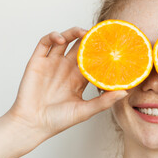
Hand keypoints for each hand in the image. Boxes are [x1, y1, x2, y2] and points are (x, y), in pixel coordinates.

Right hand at [6, 27, 126, 138]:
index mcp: (78, 79)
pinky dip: (52, 36)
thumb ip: (104, 101)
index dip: (101, 51)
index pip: (93, 59)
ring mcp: (52, 63)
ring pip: (64, 40)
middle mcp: (66, 68)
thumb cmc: (59, 120)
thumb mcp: (85, 111)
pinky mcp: (37, 62)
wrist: (33, 125)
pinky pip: (45, 43)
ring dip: (73, 32)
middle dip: (89, 38)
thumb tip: (124, 92)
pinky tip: (61, 38)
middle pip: (80, 46)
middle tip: (99, 33)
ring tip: (83, 32)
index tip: (112, 45)